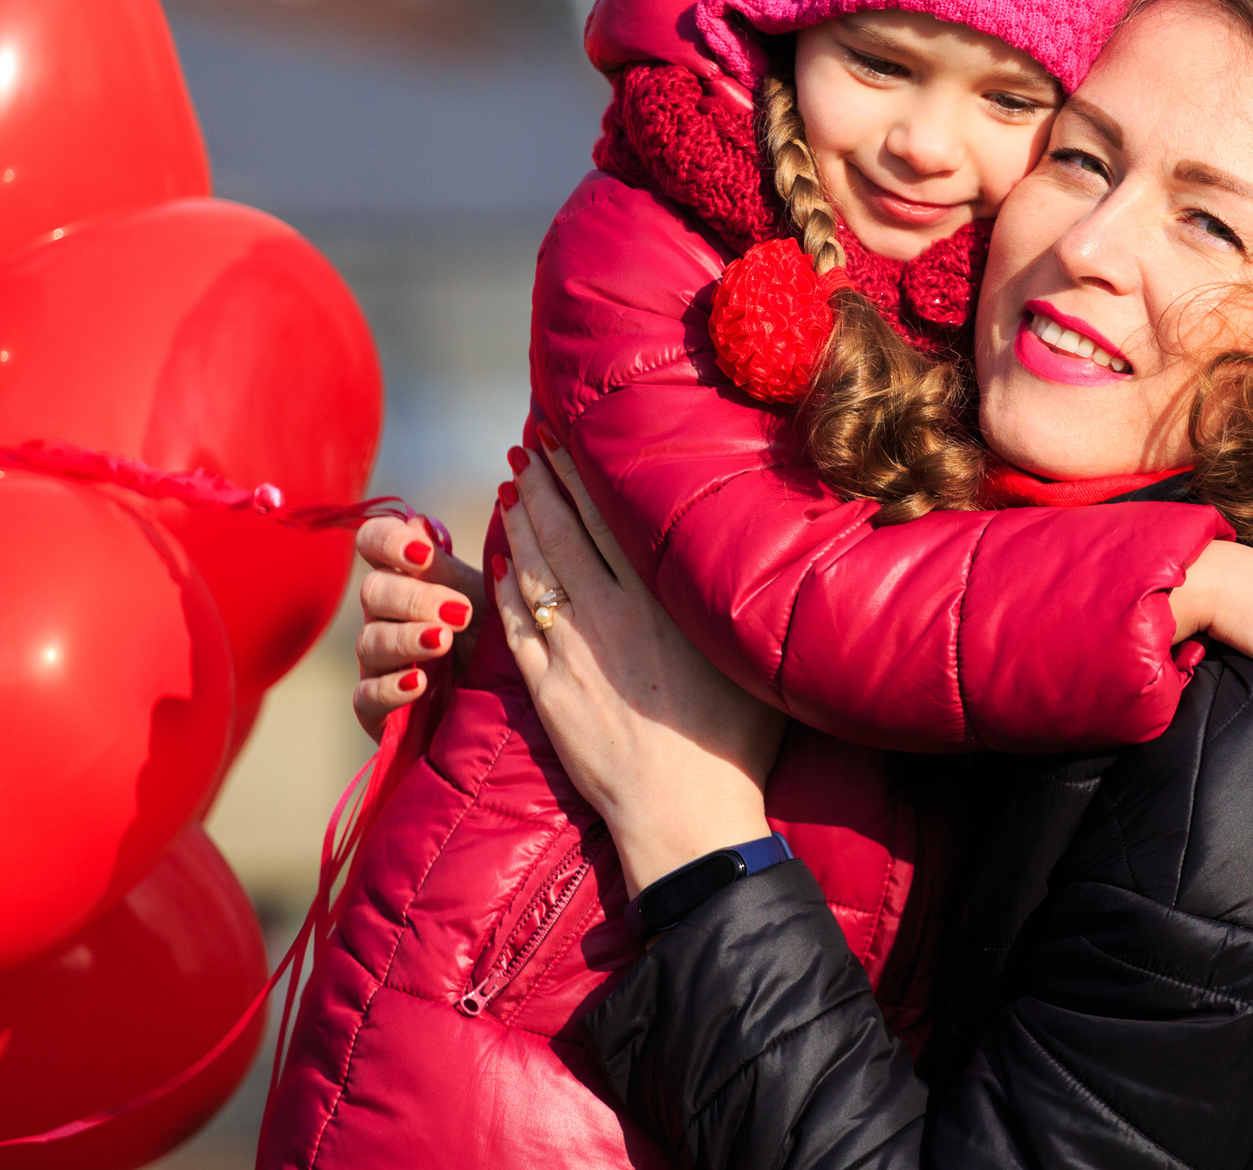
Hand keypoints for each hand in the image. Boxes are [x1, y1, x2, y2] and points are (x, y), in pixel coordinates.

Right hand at [351, 516, 485, 740]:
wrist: (504, 700)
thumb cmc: (490, 640)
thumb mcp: (483, 601)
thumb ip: (449, 568)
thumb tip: (418, 522)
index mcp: (407, 577)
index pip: (373, 542)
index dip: (388, 541)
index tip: (422, 554)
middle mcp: (384, 613)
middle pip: (373, 591)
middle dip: (415, 598)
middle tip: (460, 612)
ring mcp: (377, 660)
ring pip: (370, 642)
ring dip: (407, 639)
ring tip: (443, 642)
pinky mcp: (375, 706)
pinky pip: (366, 695)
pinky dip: (390, 688)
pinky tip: (418, 683)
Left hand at [495, 434, 785, 894]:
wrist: (685, 814)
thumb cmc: (737, 743)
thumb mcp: (749, 655)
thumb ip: (733, 598)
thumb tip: (751, 550)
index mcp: (662, 597)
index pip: (610, 515)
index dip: (582, 471)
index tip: (566, 437)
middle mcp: (612, 613)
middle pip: (565, 528)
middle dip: (543, 481)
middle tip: (529, 446)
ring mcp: (573, 650)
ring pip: (535, 568)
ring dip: (520, 521)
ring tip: (514, 485)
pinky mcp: (547, 689)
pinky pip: (515, 624)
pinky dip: (505, 585)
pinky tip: (501, 562)